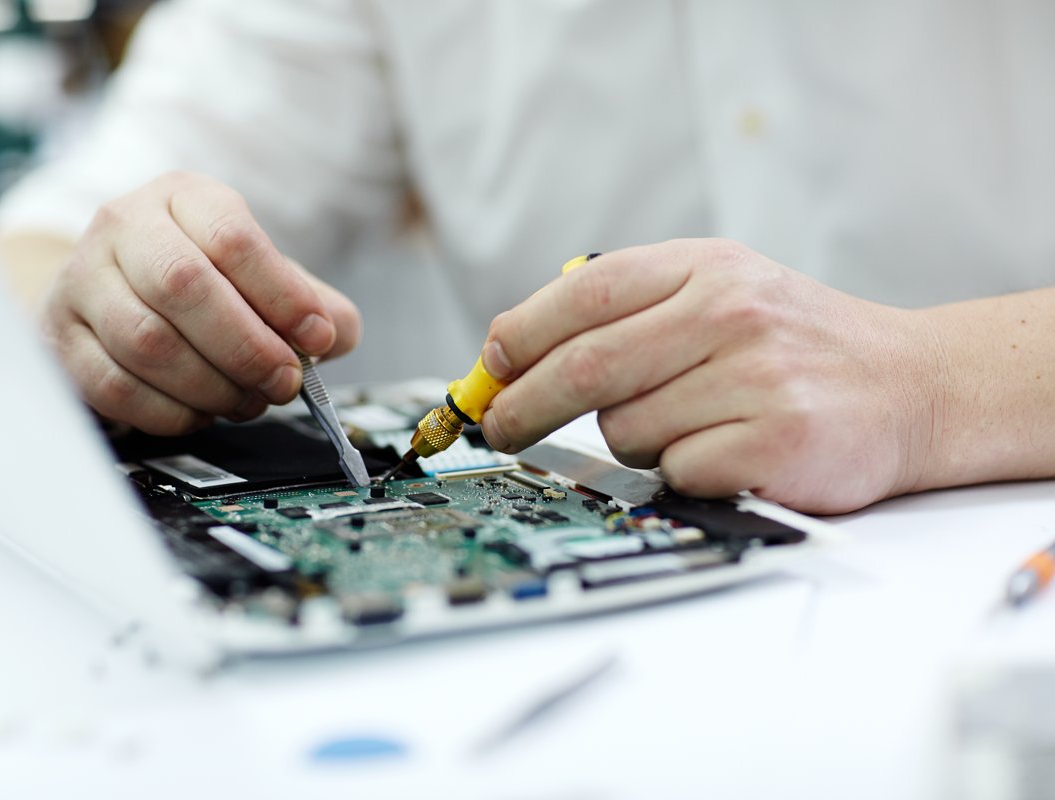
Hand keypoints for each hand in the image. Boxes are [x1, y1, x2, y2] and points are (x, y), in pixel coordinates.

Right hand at [40, 172, 360, 434]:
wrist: (106, 291)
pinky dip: (170, 412)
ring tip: (246, 399)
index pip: (232, 237)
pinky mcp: (61, 339)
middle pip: (184, 284)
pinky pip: (116, 386)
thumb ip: (311, 302)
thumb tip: (337, 332)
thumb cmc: (198, 283)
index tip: (316, 337)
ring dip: (212, 386)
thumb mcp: (261, 276)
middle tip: (284, 381)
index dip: (282, 294)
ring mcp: (82, 280)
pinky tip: (199, 411)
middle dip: (247, 347)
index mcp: (183, 198)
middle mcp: (123, 226)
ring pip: (147, 340)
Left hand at [477, 239, 943, 513]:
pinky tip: (727, 451)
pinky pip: (676, 471)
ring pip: (628, 431)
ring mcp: (756, 377)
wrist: (911, 386)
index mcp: (706, 266)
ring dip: (633, 441)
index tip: (491, 368)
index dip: (520, 336)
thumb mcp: (722, 290)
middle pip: (587, 366)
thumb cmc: (794, 345)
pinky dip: (682, 472)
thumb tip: (514, 353)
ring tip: (689, 424)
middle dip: (526, 405)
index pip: (583, 296)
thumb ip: (631, 310)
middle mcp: (731, 312)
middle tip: (501, 428)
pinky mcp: (775, 442)